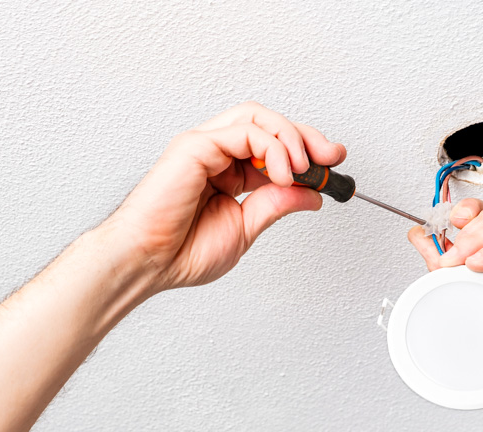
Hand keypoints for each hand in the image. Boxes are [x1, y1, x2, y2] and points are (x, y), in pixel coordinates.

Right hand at [104, 102, 345, 292]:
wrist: (148, 263)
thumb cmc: (182, 251)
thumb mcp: (247, 228)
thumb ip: (277, 204)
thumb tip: (312, 193)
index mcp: (229, 172)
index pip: (274, 146)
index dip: (307, 150)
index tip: (333, 164)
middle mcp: (217, 154)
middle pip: (268, 123)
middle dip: (307, 136)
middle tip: (330, 157)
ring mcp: (205, 147)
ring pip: (257, 118)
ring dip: (290, 139)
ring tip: (303, 169)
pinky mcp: (194, 146)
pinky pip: (242, 131)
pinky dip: (271, 147)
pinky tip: (282, 172)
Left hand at [407, 199, 482, 408]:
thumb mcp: (456, 295)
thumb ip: (439, 264)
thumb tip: (418, 235)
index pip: (480, 219)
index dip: (465, 210)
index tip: (444, 219)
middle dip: (466, 231)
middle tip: (449, 257)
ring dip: (476, 240)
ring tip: (462, 265)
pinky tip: (480, 265)